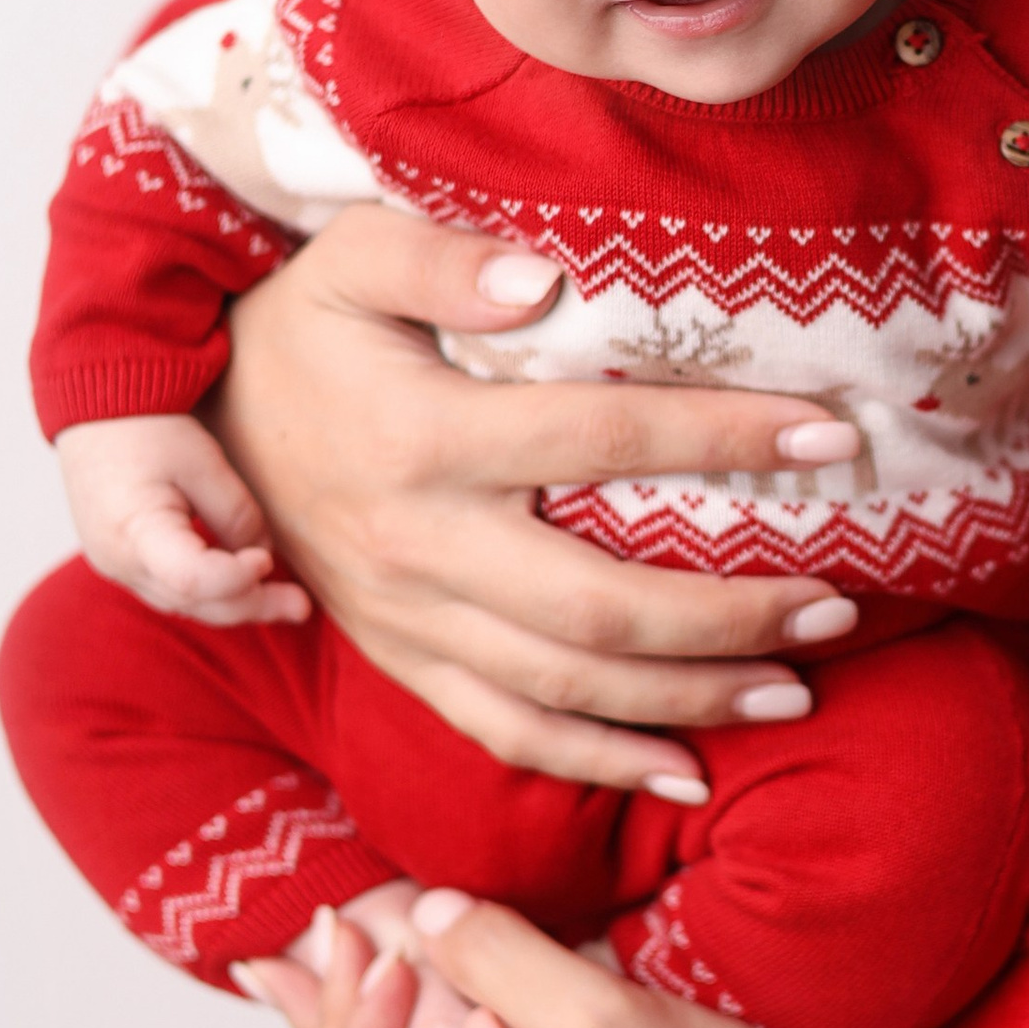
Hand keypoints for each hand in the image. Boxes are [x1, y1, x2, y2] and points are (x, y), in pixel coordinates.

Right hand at [55, 412, 310, 627]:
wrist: (97, 416)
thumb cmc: (147, 430)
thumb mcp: (202, 463)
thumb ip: (236, 514)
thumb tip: (262, 554)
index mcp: (133, 531)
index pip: (191, 579)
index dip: (236, 577)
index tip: (267, 559)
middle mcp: (118, 561)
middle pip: (193, 601)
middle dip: (252, 604)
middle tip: (302, 606)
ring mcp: (116, 568)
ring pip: (184, 603)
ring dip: (237, 605)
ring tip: (288, 604)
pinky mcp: (124, 563)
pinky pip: (171, 590)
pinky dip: (211, 593)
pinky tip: (247, 588)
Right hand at [210, 203, 868, 799]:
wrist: (188, 424)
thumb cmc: (299, 328)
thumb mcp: (349, 257)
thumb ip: (442, 258)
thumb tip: (545, 275)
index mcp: (421, 439)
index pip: (604, 439)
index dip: (725, 438)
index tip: (832, 436)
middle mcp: (416, 545)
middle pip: (599, 602)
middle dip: (731, 615)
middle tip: (840, 603)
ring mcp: (406, 619)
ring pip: (564, 686)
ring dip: (689, 699)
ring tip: (797, 693)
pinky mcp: (400, 662)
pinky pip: (504, 732)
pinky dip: (597, 762)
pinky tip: (686, 770)